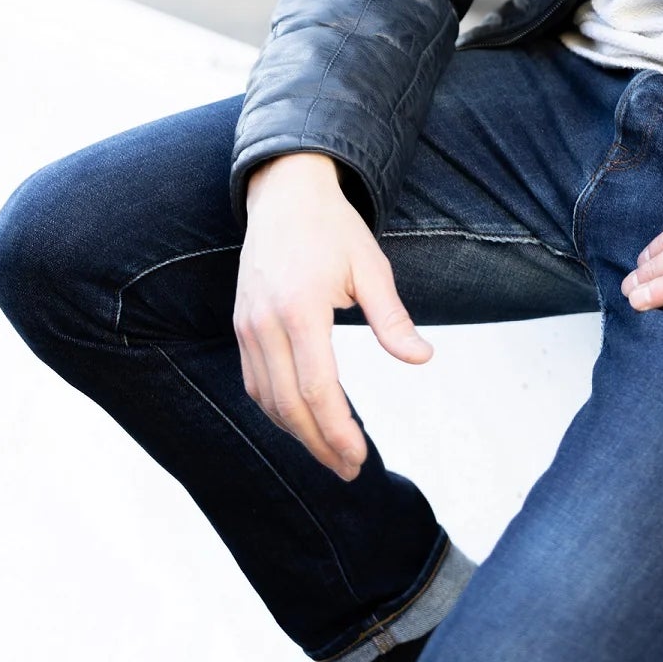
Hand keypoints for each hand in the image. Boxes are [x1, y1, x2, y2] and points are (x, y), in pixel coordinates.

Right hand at [235, 152, 431, 479]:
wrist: (284, 193)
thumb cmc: (333, 227)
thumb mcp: (371, 266)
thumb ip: (392, 318)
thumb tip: (421, 359)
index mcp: (301, 309)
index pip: (317, 389)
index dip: (337, 431)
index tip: (359, 457)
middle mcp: (266, 323)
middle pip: (288, 405)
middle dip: (318, 444)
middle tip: (348, 469)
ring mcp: (247, 325)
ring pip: (266, 399)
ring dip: (296, 433)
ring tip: (330, 453)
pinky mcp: (240, 324)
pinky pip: (253, 381)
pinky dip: (276, 409)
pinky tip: (301, 421)